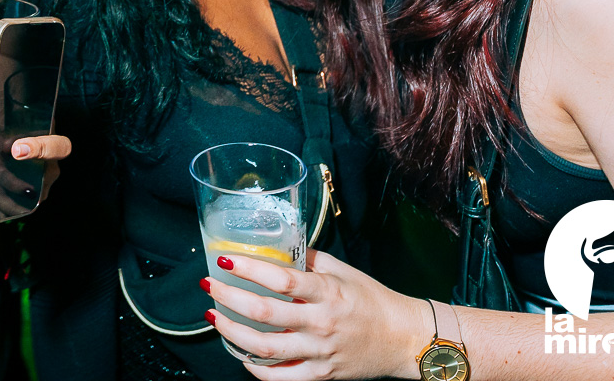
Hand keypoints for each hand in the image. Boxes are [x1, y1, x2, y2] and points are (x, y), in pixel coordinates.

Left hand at [204, 248, 427, 379]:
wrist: (404, 339)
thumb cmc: (373, 300)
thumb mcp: (343, 271)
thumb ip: (308, 260)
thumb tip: (276, 246)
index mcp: (328, 292)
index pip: (281, 280)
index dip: (249, 269)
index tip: (225, 259)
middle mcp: (322, 323)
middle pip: (265, 313)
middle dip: (229, 298)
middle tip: (209, 285)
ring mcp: (320, 352)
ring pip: (265, 348)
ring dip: (232, 332)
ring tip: (213, 317)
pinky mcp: (321, 375)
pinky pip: (280, 377)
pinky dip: (255, 368)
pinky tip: (240, 353)